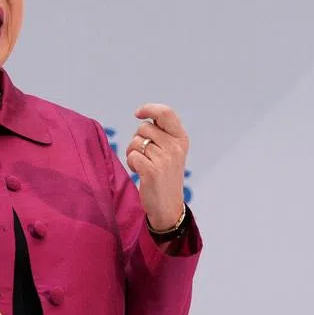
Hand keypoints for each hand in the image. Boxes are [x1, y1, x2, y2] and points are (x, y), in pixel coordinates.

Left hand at [125, 103, 188, 230]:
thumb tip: (144, 115)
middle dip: (138, 139)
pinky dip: (131, 163)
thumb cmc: (165, 176)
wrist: (168, 206)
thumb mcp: (171, 151)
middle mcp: (175, 147)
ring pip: (136, 142)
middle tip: (144, 155)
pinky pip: (132, 155)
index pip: (166, 113)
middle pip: (144, 128)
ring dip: (133, 152)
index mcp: (181, 139)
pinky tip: (139, 172)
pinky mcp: (152, 171)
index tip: (138, 113)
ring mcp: (165, 159)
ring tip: (143, 164)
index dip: (149, 108)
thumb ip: (162, 133)